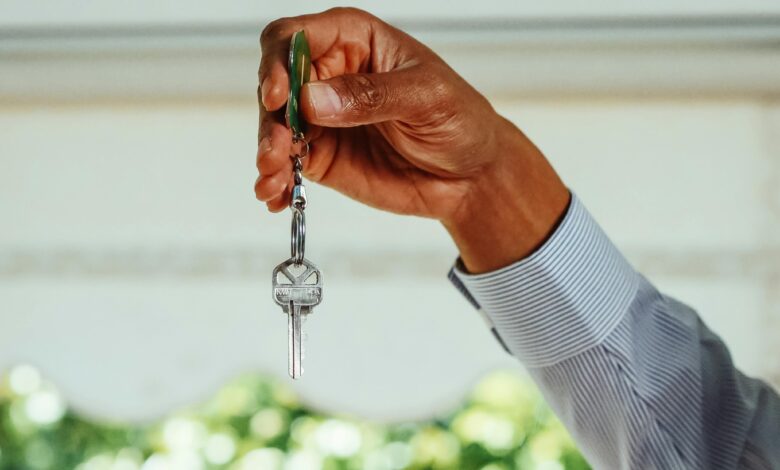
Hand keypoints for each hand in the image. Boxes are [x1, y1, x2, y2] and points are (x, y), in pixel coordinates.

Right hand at [256, 8, 568, 272]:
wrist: (471, 176)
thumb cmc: (460, 120)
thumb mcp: (426, 97)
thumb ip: (371, 96)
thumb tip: (314, 99)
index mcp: (354, 40)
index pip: (295, 37)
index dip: (279, 62)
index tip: (281, 96)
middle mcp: (329, 75)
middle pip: (275, 83)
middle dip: (271, 117)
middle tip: (277, 150)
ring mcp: (321, 118)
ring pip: (275, 127)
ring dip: (268, 152)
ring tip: (274, 179)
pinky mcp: (321, 156)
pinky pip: (286, 164)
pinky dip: (275, 180)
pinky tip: (275, 197)